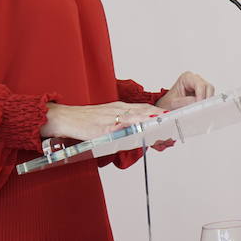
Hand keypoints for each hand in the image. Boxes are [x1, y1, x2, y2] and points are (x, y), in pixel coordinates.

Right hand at [42, 101, 167, 142]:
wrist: (64, 118)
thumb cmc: (83, 120)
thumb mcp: (105, 120)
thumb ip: (120, 125)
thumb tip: (134, 133)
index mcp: (119, 108)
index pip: (144, 109)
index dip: (158, 113)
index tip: (171, 117)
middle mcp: (118, 109)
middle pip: (145, 111)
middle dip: (161, 117)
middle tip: (175, 123)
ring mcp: (112, 117)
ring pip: (137, 116)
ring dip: (152, 121)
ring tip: (166, 126)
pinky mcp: (104, 126)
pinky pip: (122, 126)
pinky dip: (135, 126)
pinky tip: (143, 128)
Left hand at [156, 72, 214, 108]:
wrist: (166, 106)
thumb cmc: (168, 102)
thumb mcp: (174, 103)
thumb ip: (185, 102)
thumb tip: (196, 103)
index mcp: (186, 78)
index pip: (199, 84)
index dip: (201, 95)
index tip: (199, 104)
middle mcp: (195, 80)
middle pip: (208, 87)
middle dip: (206, 98)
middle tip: (202, 108)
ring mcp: (200, 86)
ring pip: (210, 92)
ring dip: (207, 101)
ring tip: (201, 109)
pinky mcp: (203, 93)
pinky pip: (209, 97)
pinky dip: (206, 103)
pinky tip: (202, 109)